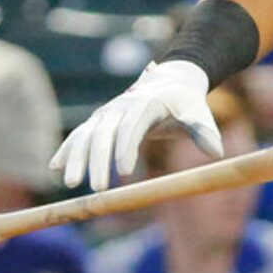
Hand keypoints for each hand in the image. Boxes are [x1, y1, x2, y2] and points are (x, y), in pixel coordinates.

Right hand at [50, 59, 221, 191]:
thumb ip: (204, 132)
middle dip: (99, 162)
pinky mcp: (100, 120)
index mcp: (145, 104)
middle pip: (105, 134)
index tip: (125, 173)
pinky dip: (68, 150)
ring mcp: (108, 113)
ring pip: (87, 135)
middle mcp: (121, 106)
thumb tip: (217, 152)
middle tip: (97, 190)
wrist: (172, 82)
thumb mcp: (200, 115)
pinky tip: (55, 167)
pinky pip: (80, 135)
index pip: (133, 127)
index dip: (127, 149)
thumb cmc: (188, 104)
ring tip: (71, 184)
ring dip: (77, 158)